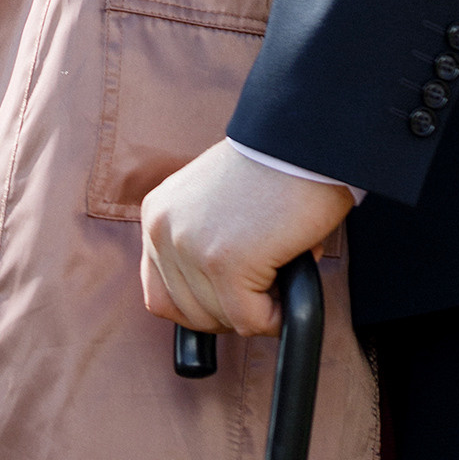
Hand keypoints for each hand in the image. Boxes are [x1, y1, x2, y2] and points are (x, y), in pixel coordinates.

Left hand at [140, 142, 354, 337]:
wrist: (302, 138)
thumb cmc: (271, 169)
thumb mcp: (211, 202)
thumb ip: (198, 242)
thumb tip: (218, 303)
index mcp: (157, 215)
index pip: (160, 295)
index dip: (202, 305)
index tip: (232, 295)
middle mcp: (162, 231)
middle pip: (190, 314)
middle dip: (232, 307)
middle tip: (266, 277)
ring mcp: (192, 248)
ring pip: (223, 320)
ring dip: (258, 306)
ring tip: (280, 262)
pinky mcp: (226, 264)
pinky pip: (252, 321)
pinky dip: (278, 314)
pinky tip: (292, 276)